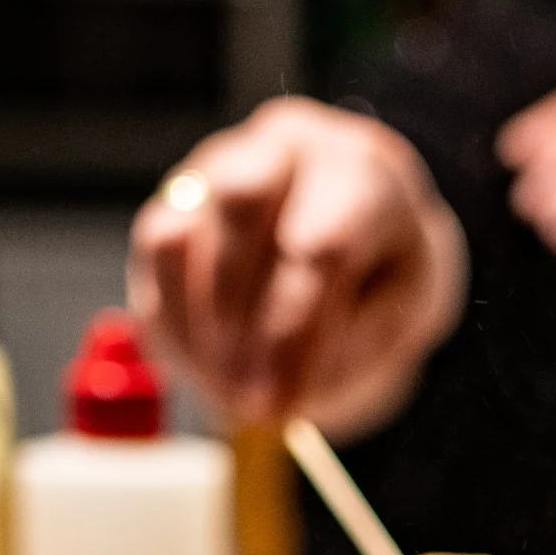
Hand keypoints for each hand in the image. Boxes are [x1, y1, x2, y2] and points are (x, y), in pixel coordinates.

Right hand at [128, 97, 465, 434]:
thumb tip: (290, 373)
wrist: (350, 248)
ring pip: (182, 235)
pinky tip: (210, 361)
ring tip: (237, 392)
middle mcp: (284, 151)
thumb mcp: (403, 313)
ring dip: (204, 331)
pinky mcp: (172, 201)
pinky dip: (175, 322)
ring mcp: (218, 168)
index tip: (287, 396)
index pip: (326, 235)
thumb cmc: (382, 281)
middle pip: (242, 199)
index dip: (297, 323)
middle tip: (253, 403)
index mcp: (360, 172)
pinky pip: (152, 255)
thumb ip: (359, 339)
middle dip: (243, 316)